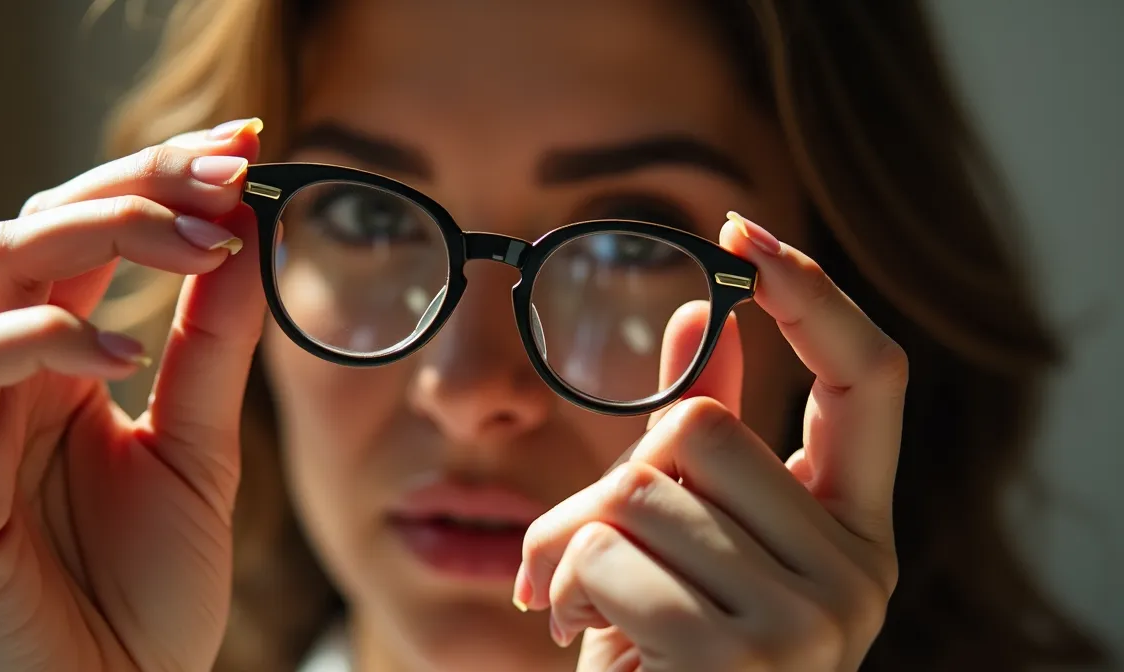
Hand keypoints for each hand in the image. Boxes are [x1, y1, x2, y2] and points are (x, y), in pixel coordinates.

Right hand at [0, 119, 265, 671]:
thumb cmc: (143, 598)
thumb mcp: (198, 449)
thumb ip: (210, 347)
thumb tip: (245, 232)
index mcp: (44, 370)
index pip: (82, 238)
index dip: (157, 178)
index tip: (247, 144)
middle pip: (35, 229)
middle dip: (138, 183)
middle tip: (232, 166)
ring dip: (104, 234)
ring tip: (203, 241)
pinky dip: (47, 342)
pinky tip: (125, 354)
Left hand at [514, 214, 905, 671]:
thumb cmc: (669, 654)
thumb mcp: (691, 541)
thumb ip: (707, 437)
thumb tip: (705, 309)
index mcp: (856, 530)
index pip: (872, 377)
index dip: (815, 292)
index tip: (743, 228)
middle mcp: (860, 573)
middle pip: (700, 433)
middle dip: (610, 483)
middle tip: (582, 553)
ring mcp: (813, 622)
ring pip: (639, 489)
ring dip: (571, 544)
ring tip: (585, 606)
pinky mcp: (742, 660)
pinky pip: (604, 553)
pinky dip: (562, 586)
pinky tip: (588, 641)